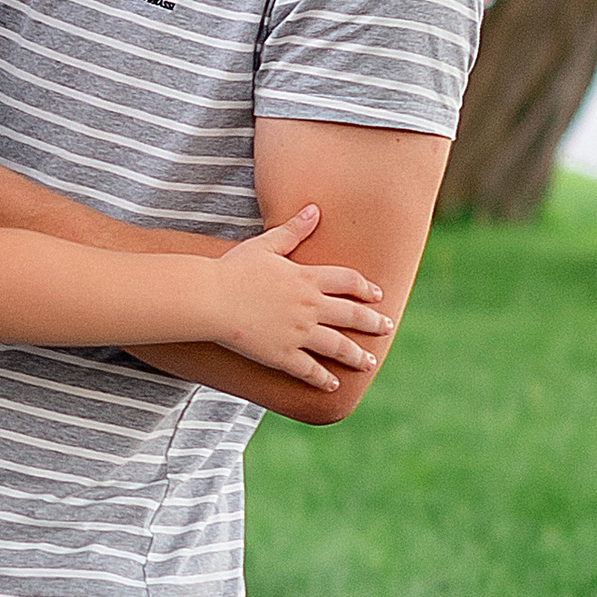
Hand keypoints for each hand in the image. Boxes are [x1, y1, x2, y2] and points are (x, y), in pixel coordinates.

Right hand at [210, 205, 393, 391]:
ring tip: (369, 362)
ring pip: (337, 346)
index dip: (365, 288)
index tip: (377, 295)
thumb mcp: (266, 245)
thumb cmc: (233, 269)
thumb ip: (293, 230)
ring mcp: (298, 333)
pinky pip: (309, 370)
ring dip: (356, 355)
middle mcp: (309, 306)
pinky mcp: (282, 355)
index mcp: (307, 278)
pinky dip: (323, 379)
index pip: (348, 282)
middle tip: (387, 328)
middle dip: (372, 322)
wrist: (210, 298)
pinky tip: (333, 385)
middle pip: (351, 315)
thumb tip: (314, 210)